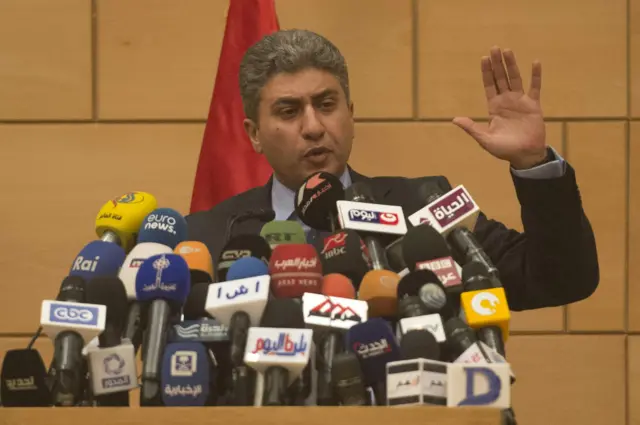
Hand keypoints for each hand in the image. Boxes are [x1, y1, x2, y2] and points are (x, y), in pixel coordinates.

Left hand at [453, 47, 546, 169]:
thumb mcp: (484, 139)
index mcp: (494, 107)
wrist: (524, 155)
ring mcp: (520, 101)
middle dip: (497, 64)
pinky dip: (535, 75)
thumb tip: (455, 120)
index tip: (484, 59)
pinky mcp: (533, 105)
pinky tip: (535, 62)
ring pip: (515, 79)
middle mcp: (506, 101)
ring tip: (507, 51)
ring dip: (512, 65)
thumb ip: (471, 128)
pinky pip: (535, 87)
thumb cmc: (504, 149)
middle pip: (500, 78)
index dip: (486, 73)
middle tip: (494, 48)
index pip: (489, 85)